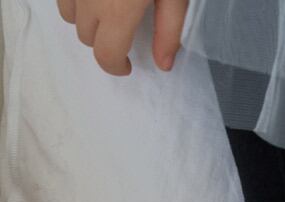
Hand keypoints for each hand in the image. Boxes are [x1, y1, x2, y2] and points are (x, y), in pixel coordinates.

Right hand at [56, 0, 188, 75]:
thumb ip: (169, 30)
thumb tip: (163, 65)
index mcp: (117, 11)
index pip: (106, 55)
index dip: (116, 66)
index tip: (128, 65)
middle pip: (87, 36)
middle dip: (104, 42)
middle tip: (123, 31)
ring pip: (69, 14)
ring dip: (85, 20)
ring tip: (105, 11)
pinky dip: (75, 0)